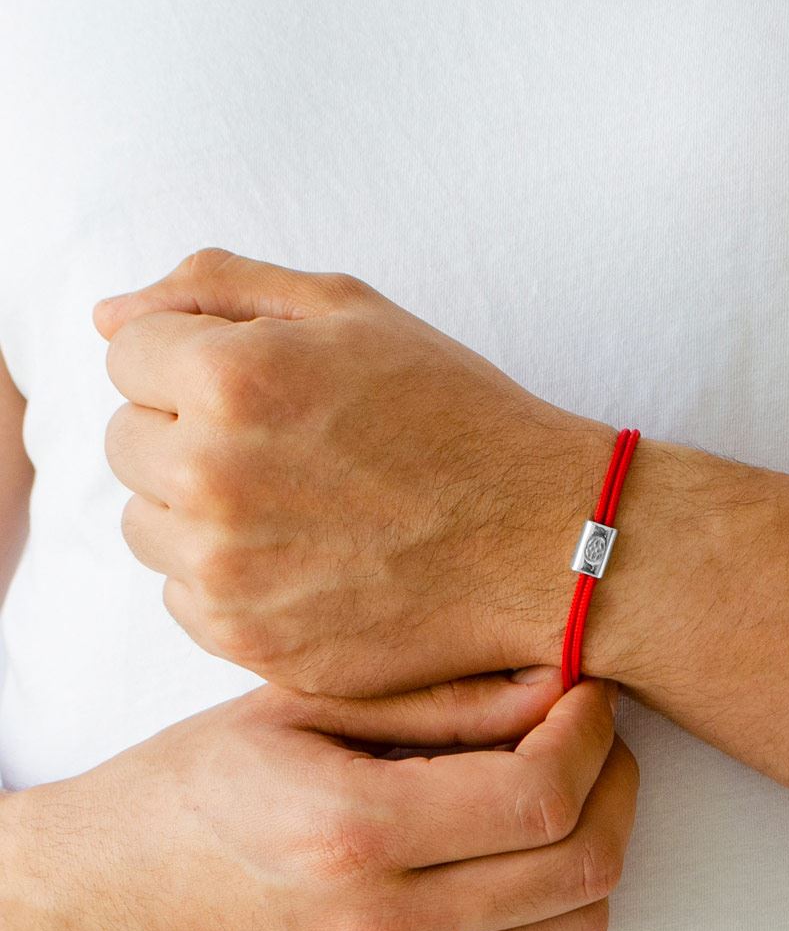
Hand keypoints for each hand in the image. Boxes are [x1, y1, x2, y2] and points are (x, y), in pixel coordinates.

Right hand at [4, 670, 637, 930]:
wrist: (102, 904)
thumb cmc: (189, 786)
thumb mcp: (301, 710)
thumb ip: (438, 702)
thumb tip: (551, 685)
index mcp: (353, 832)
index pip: (539, 796)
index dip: (589, 733)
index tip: (587, 691)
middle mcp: (384, 924)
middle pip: (579, 865)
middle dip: (617, 780)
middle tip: (595, 727)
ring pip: (572, 921)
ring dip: (599, 838)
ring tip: (571, 778)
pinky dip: (553, 890)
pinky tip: (520, 835)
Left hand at [96, 248, 617, 695]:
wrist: (542, 539)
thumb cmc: (457, 416)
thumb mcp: (354, 311)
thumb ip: (218, 287)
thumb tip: (106, 316)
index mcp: (232, 380)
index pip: (126, 356)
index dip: (194, 362)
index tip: (262, 387)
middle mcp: (212, 480)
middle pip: (125, 442)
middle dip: (187, 433)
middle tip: (287, 447)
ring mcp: (229, 574)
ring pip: (147, 525)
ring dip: (198, 510)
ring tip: (297, 505)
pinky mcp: (251, 644)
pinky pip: (184, 598)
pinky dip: (227, 579)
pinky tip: (304, 560)